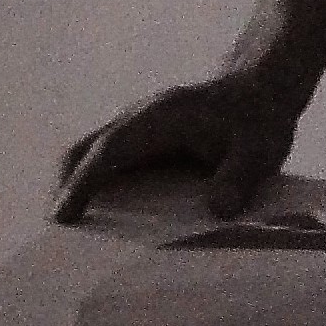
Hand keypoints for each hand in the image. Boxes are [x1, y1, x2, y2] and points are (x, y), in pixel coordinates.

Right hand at [50, 72, 302, 224]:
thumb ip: (240, 176)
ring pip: (93, 157)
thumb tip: (219, 210)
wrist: (263, 88)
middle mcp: (140, 121)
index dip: (84, 182)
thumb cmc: (258, 116)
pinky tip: (115, 224)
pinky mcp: (144, 143)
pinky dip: (101, 189)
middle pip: (84, 151)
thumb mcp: (259, 148)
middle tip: (65, 234)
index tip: (62, 214)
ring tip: (83, 237)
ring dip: (82, 190)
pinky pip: (111, 165)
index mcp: (160, 118)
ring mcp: (138, 131)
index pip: (109, 149)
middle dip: (68, 188)